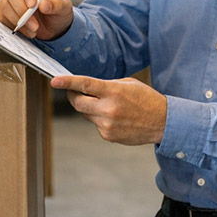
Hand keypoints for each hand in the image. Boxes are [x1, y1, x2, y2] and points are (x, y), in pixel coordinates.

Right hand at [0, 0, 72, 38]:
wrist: (52, 24)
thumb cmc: (58, 10)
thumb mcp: (64, 7)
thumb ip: (57, 4)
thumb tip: (44, 5)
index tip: (32, 5)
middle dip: (22, 10)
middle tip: (34, 25)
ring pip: (5, 6)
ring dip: (19, 21)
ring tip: (35, 30)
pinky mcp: (4, 11)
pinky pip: (3, 17)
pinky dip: (15, 27)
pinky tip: (28, 32)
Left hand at [51, 75, 166, 145]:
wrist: (162, 121)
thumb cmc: (147, 99)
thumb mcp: (129, 84)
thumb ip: (107, 85)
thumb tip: (87, 88)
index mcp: (114, 91)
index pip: (85, 85)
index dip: (68, 82)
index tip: (54, 81)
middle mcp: (108, 108)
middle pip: (78, 103)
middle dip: (73, 95)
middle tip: (75, 91)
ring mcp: (107, 124)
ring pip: (86, 114)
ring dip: (91, 108)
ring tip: (111, 106)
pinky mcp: (107, 135)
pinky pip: (96, 124)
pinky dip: (101, 119)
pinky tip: (117, 118)